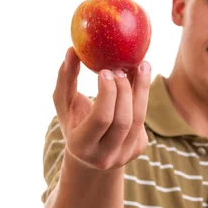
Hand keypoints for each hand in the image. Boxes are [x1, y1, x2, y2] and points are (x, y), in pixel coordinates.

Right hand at [52, 47, 151, 170]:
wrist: (88, 153)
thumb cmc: (72, 120)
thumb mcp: (64, 103)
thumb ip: (66, 78)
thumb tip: (72, 50)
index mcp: (81, 146)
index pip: (102, 118)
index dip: (107, 93)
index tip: (105, 70)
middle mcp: (104, 157)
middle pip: (123, 119)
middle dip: (125, 89)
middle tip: (122, 67)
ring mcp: (124, 156)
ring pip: (139, 119)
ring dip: (142, 89)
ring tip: (142, 66)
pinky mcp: (138, 149)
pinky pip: (143, 120)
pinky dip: (140, 98)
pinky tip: (138, 82)